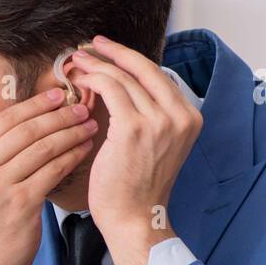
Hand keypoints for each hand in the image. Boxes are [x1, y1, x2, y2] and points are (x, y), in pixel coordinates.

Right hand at [0, 84, 99, 264]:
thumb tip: (33, 116)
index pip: (5, 119)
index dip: (35, 103)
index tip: (59, 93)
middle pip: (25, 129)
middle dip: (58, 114)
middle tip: (82, 105)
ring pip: (42, 147)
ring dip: (70, 132)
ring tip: (89, 124)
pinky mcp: (21, 202)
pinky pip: (53, 169)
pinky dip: (72, 155)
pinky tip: (85, 149)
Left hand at [71, 35, 201, 264]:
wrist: (134, 218)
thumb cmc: (136, 188)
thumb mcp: (155, 146)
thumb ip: (149, 117)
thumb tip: (124, 88)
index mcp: (189, 118)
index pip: (159, 76)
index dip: (132, 60)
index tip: (110, 51)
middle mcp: (180, 116)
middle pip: (145, 68)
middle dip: (114, 52)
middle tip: (90, 46)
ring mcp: (160, 121)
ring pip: (124, 77)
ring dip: (97, 65)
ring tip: (76, 62)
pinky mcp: (134, 128)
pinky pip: (111, 89)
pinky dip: (93, 80)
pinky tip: (78, 80)